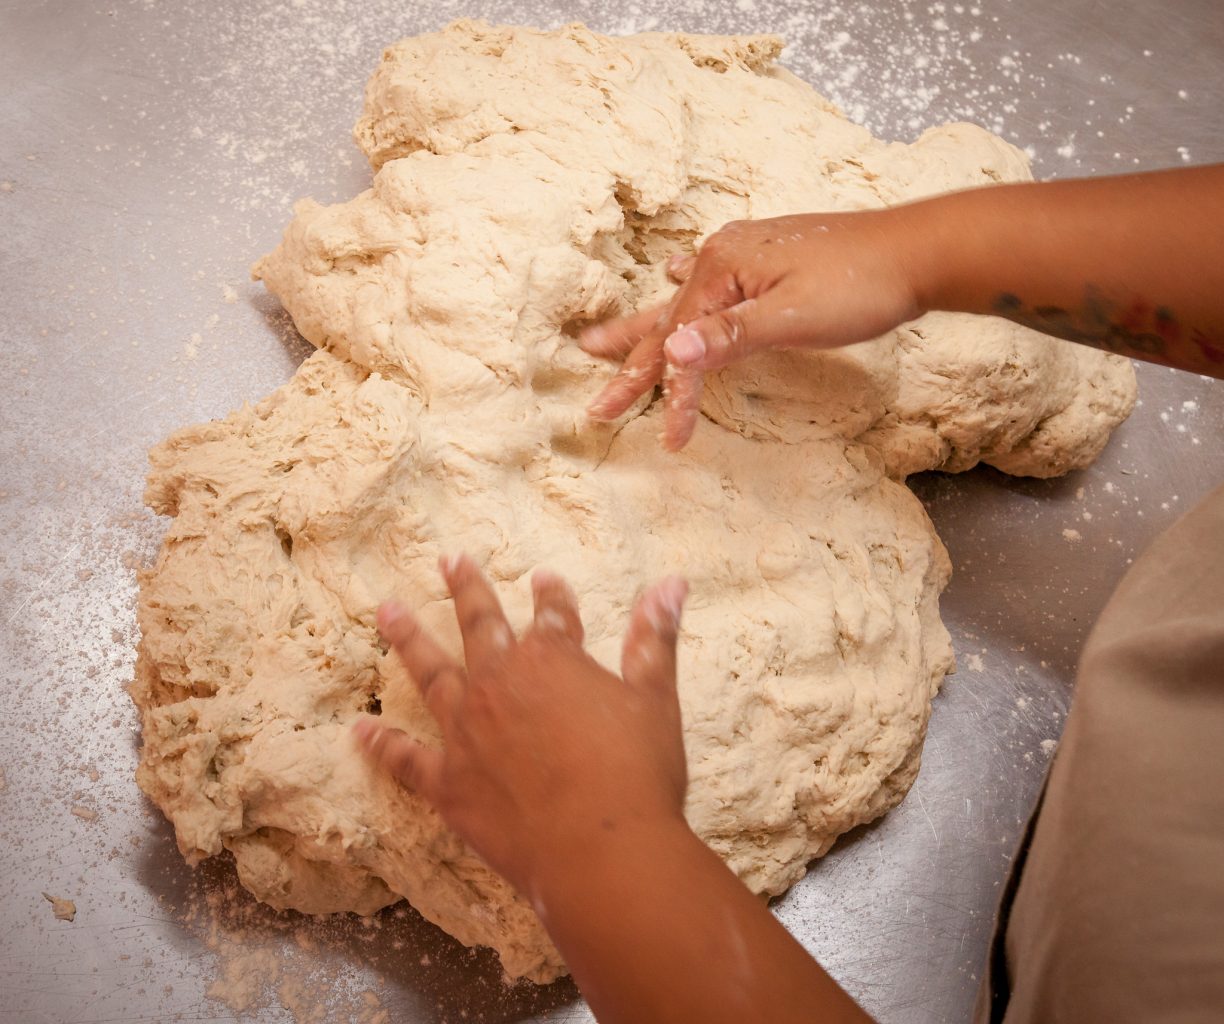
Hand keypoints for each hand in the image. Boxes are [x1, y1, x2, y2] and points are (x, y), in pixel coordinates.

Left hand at [353, 554, 689, 901]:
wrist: (600, 851)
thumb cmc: (636, 774)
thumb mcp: (655, 698)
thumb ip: (655, 638)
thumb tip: (672, 582)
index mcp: (551, 659)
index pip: (553, 615)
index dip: (552, 595)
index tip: (544, 579)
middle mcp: (500, 683)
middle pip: (481, 624)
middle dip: (466, 589)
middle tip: (449, 559)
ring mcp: (467, 732)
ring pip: (431, 673)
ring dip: (408, 639)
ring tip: (385, 611)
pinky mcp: (448, 783)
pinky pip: (406, 759)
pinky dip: (381, 745)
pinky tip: (359, 730)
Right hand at [581, 210, 922, 450]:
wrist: (918, 249)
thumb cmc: (860, 284)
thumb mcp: (793, 317)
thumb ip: (729, 336)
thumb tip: (671, 351)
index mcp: (722, 270)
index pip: (683, 346)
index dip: (674, 397)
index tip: (671, 442)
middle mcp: (723, 257)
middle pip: (667, 323)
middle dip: (631, 367)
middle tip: (597, 404)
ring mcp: (746, 254)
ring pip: (683, 303)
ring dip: (645, 327)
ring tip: (602, 339)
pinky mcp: (768, 258)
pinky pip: (711, 278)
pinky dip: (687, 288)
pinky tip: (673, 271)